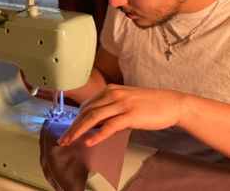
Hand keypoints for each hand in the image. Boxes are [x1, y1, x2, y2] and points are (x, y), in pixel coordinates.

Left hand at [57, 84, 184, 146]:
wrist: (171, 103)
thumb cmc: (149, 103)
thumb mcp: (126, 101)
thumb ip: (110, 107)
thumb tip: (95, 122)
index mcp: (111, 90)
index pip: (87, 105)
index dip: (75, 119)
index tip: (68, 130)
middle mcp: (114, 94)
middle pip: (87, 111)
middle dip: (73, 126)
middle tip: (63, 139)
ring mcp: (122, 104)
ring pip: (94, 117)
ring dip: (79, 131)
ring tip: (69, 142)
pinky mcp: (131, 114)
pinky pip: (110, 126)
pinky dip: (98, 135)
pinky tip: (89, 143)